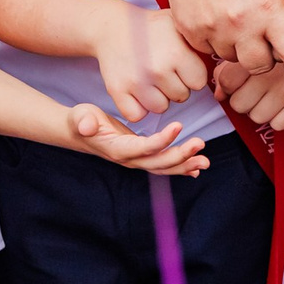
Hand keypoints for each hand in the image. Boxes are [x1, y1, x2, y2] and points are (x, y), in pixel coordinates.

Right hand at [69, 106, 209, 176]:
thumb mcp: (80, 116)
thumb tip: (86, 126)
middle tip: (200, 144)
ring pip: (164, 167)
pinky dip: (181, 167)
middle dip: (181, 155)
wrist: (78, 131)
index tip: (178, 126)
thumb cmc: (80, 120)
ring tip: (205, 161)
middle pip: (158, 162)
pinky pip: (163, 165)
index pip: (143, 148)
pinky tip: (196, 168)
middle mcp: (129, 159)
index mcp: (117, 149)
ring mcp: (136, 161)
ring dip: (185, 165)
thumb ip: (83, 121)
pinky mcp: (142, 157)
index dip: (162, 140)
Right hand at [92, 9, 208, 123]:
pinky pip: (137, 115)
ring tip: (150, 79)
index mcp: (176, 52)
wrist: (111, 27)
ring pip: (161, 108)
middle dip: (175, 86)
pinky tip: (137, 91)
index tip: (180, 65)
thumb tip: (226, 60)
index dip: (191, 75)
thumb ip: (201, 44)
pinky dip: (138, 107)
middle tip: (162, 69)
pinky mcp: (118, 91)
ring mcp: (136, 81)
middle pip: (181, 97)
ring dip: (158, 98)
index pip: (199, 82)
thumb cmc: (151, 28)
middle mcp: (158, 68)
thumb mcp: (179, 26)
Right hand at [159, 0, 283, 85]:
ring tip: (234, 21)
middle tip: (262, 40)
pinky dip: (215, 40)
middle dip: (265, 59)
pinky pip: (207, 49)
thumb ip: (282, 14)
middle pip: (259, 66)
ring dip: (237, 48)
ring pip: (231, 59)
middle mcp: (240, 22)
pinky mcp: (189, 29)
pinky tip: (215, 17)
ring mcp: (212, 27)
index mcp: (269, 7)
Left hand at [214, 59, 283, 131]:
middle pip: (238, 104)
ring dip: (260, 109)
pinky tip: (282, 103)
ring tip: (270, 95)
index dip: (227, 86)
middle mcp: (271, 74)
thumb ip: (232, 66)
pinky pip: (278, 124)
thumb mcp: (257, 46)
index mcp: (257, 54)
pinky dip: (278, 117)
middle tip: (255, 89)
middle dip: (243, 99)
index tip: (236, 83)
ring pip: (256, 116)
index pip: (226, 82)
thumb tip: (218, 92)